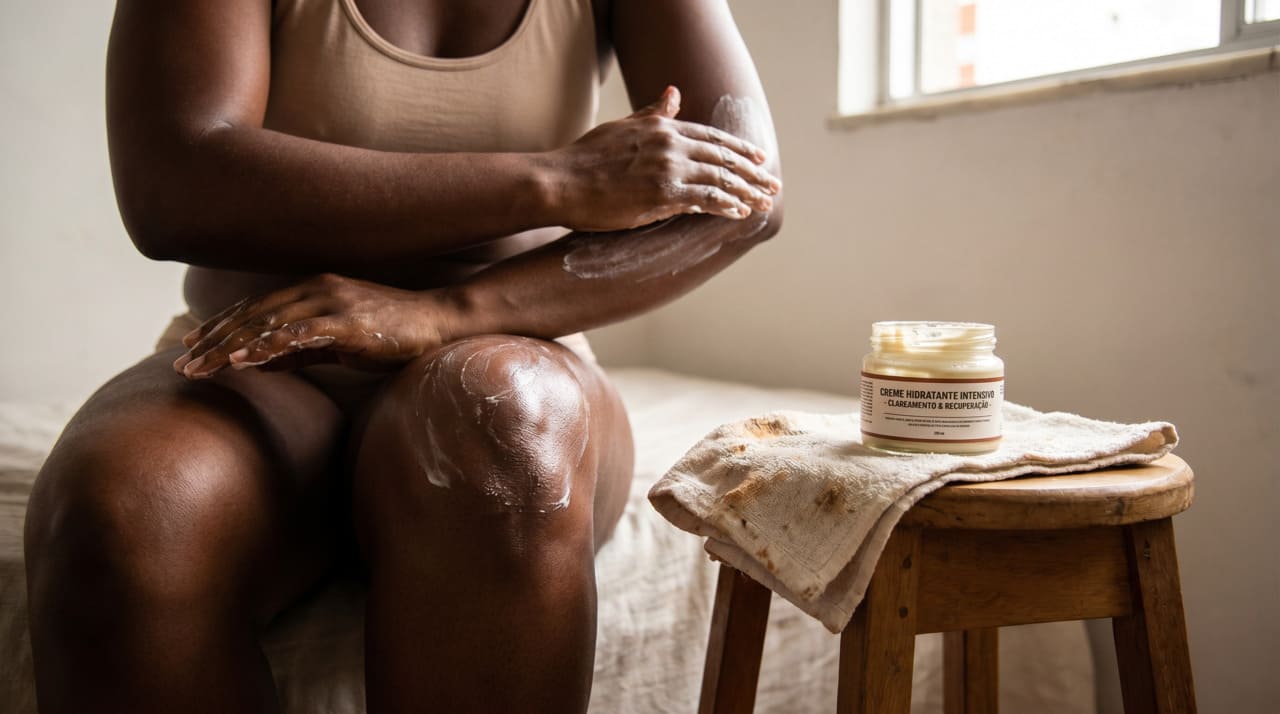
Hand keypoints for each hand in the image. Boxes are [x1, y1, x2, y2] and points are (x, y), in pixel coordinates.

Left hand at [173, 274, 446, 378]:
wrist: (440, 322)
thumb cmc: (394, 333)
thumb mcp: (339, 341)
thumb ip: (301, 349)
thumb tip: (262, 362)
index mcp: (312, 289)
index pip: (255, 308)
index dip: (220, 327)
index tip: (190, 346)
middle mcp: (316, 289)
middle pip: (253, 315)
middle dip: (214, 340)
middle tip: (182, 363)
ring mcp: (332, 304)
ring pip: (268, 325)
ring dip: (230, 347)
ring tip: (201, 368)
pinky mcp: (349, 324)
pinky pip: (299, 337)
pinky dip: (268, 347)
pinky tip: (243, 361)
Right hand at [549, 86, 781, 230]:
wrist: (560, 182)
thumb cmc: (586, 157)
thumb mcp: (623, 126)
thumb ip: (654, 112)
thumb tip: (674, 92)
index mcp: (662, 128)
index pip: (712, 137)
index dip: (739, 148)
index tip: (759, 158)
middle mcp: (670, 145)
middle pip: (724, 158)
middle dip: (752, 172)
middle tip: (773, 184)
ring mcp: (667, 170)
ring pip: (720, 179)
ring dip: (746, 192)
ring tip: (763, 203)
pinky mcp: (662, 196)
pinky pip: (705, 200)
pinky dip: (726, 206)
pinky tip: (739, 213)